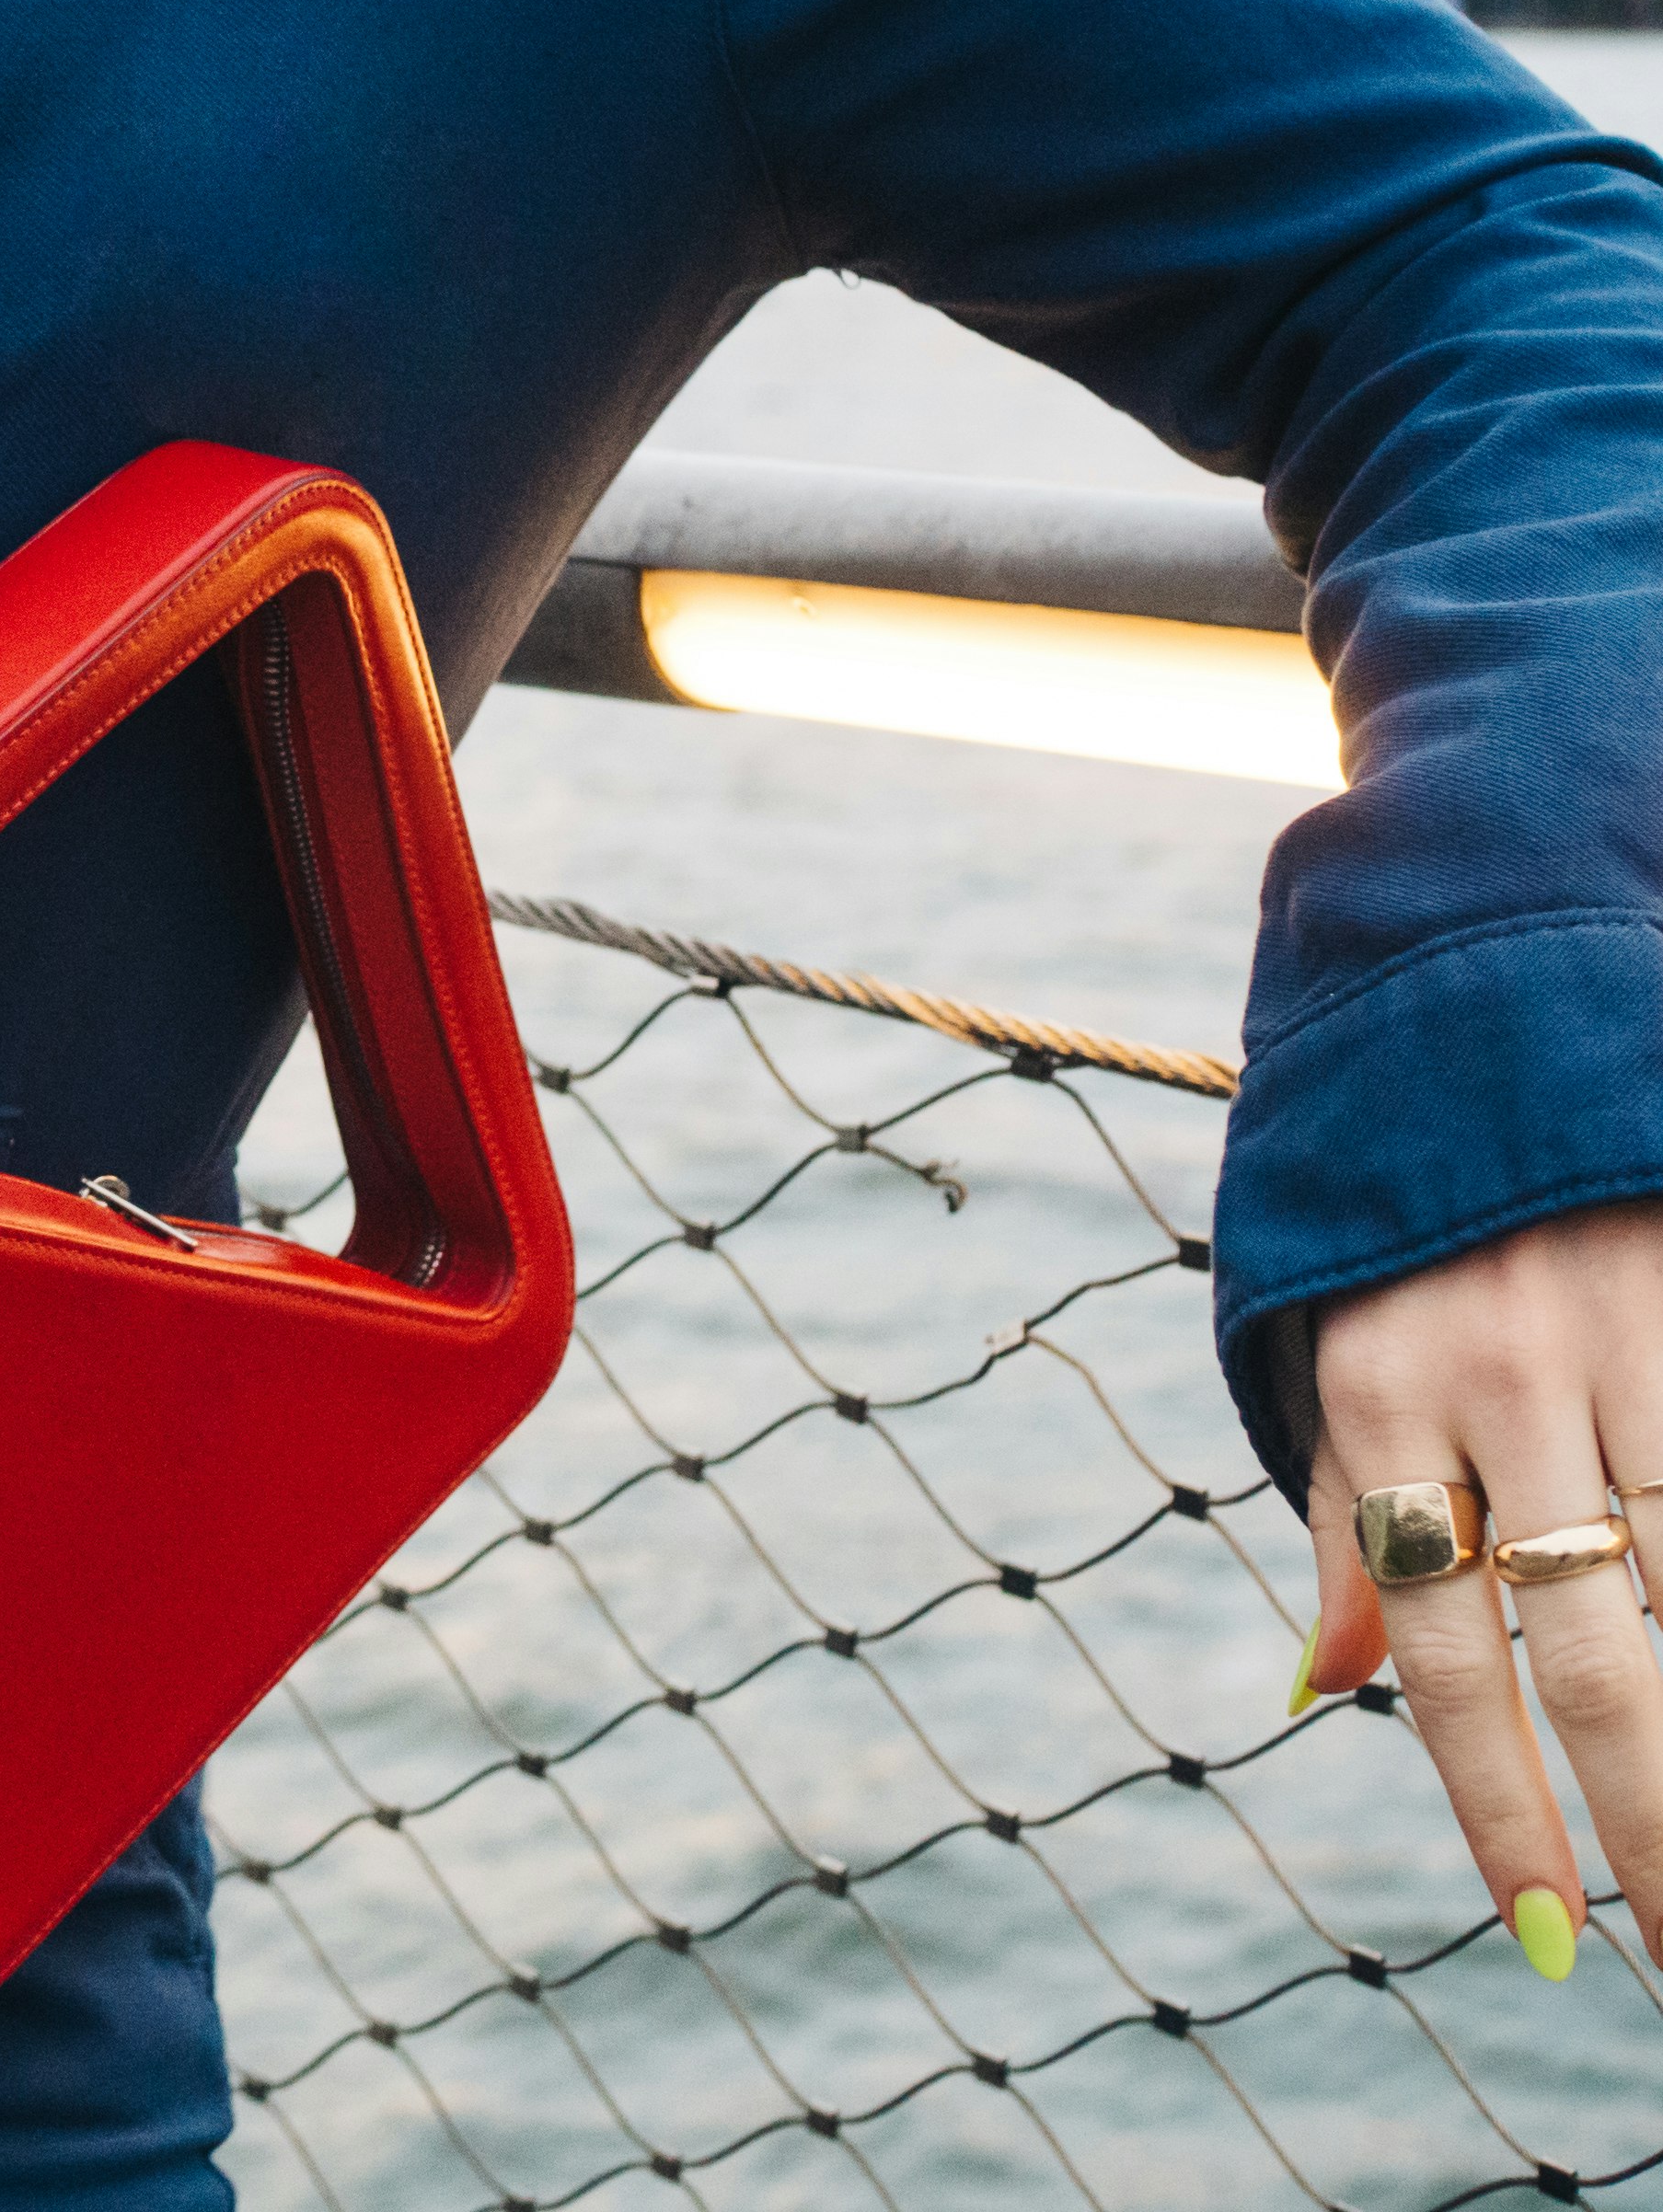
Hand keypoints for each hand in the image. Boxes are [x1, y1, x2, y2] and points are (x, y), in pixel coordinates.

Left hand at [1298, 1196, 1662, 1981]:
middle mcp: (1500, 1374)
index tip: (1554, 1938)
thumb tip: (1323, 1692)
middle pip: (1595, 1657)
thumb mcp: (1331, 1358)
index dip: (1499, 1809)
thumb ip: (1343, 1522)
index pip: (1447, 1658)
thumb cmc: (1402, 1231)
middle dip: (1650, 1826)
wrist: (1476, 1015)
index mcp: (1376, 1398)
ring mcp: (1626, 1336)